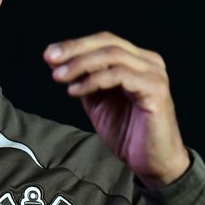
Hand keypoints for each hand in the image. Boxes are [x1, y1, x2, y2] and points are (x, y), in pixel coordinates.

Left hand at [44, 31, 189, 187]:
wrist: (152, 163)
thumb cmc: (129, 133)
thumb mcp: (98, 102)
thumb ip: (82, 81)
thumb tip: (57, 62)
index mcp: (137, 61)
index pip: (104, 41)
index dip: (75, 45)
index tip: (49, 54)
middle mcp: (149, 63)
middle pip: (108, 43)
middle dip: (75, 49)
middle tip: (51, 59)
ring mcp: (154, 75)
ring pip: (113, 56)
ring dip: (81, 64)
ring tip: (59, 77)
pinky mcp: (155, 90)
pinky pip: (120, 76)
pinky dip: (94, 80)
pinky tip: (76, 91)